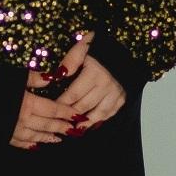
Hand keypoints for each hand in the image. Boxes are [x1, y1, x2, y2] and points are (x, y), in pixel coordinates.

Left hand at [10, 31, 126, 147]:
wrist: (123, 49)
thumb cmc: (99, 49)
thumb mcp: (83, 47)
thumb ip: (69, 61)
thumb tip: (56, 76)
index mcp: (94, 73)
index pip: (73, 94)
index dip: (61, 103)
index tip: (52, 108)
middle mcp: (106, 85)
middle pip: (83, 106)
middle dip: (70, 115)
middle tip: (59, 121)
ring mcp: (115, 93)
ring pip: (97, 114)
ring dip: (84, 122)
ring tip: (73, 129)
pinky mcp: (122, 98)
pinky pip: (109, 114)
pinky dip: (99, 121)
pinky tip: (89, 125)